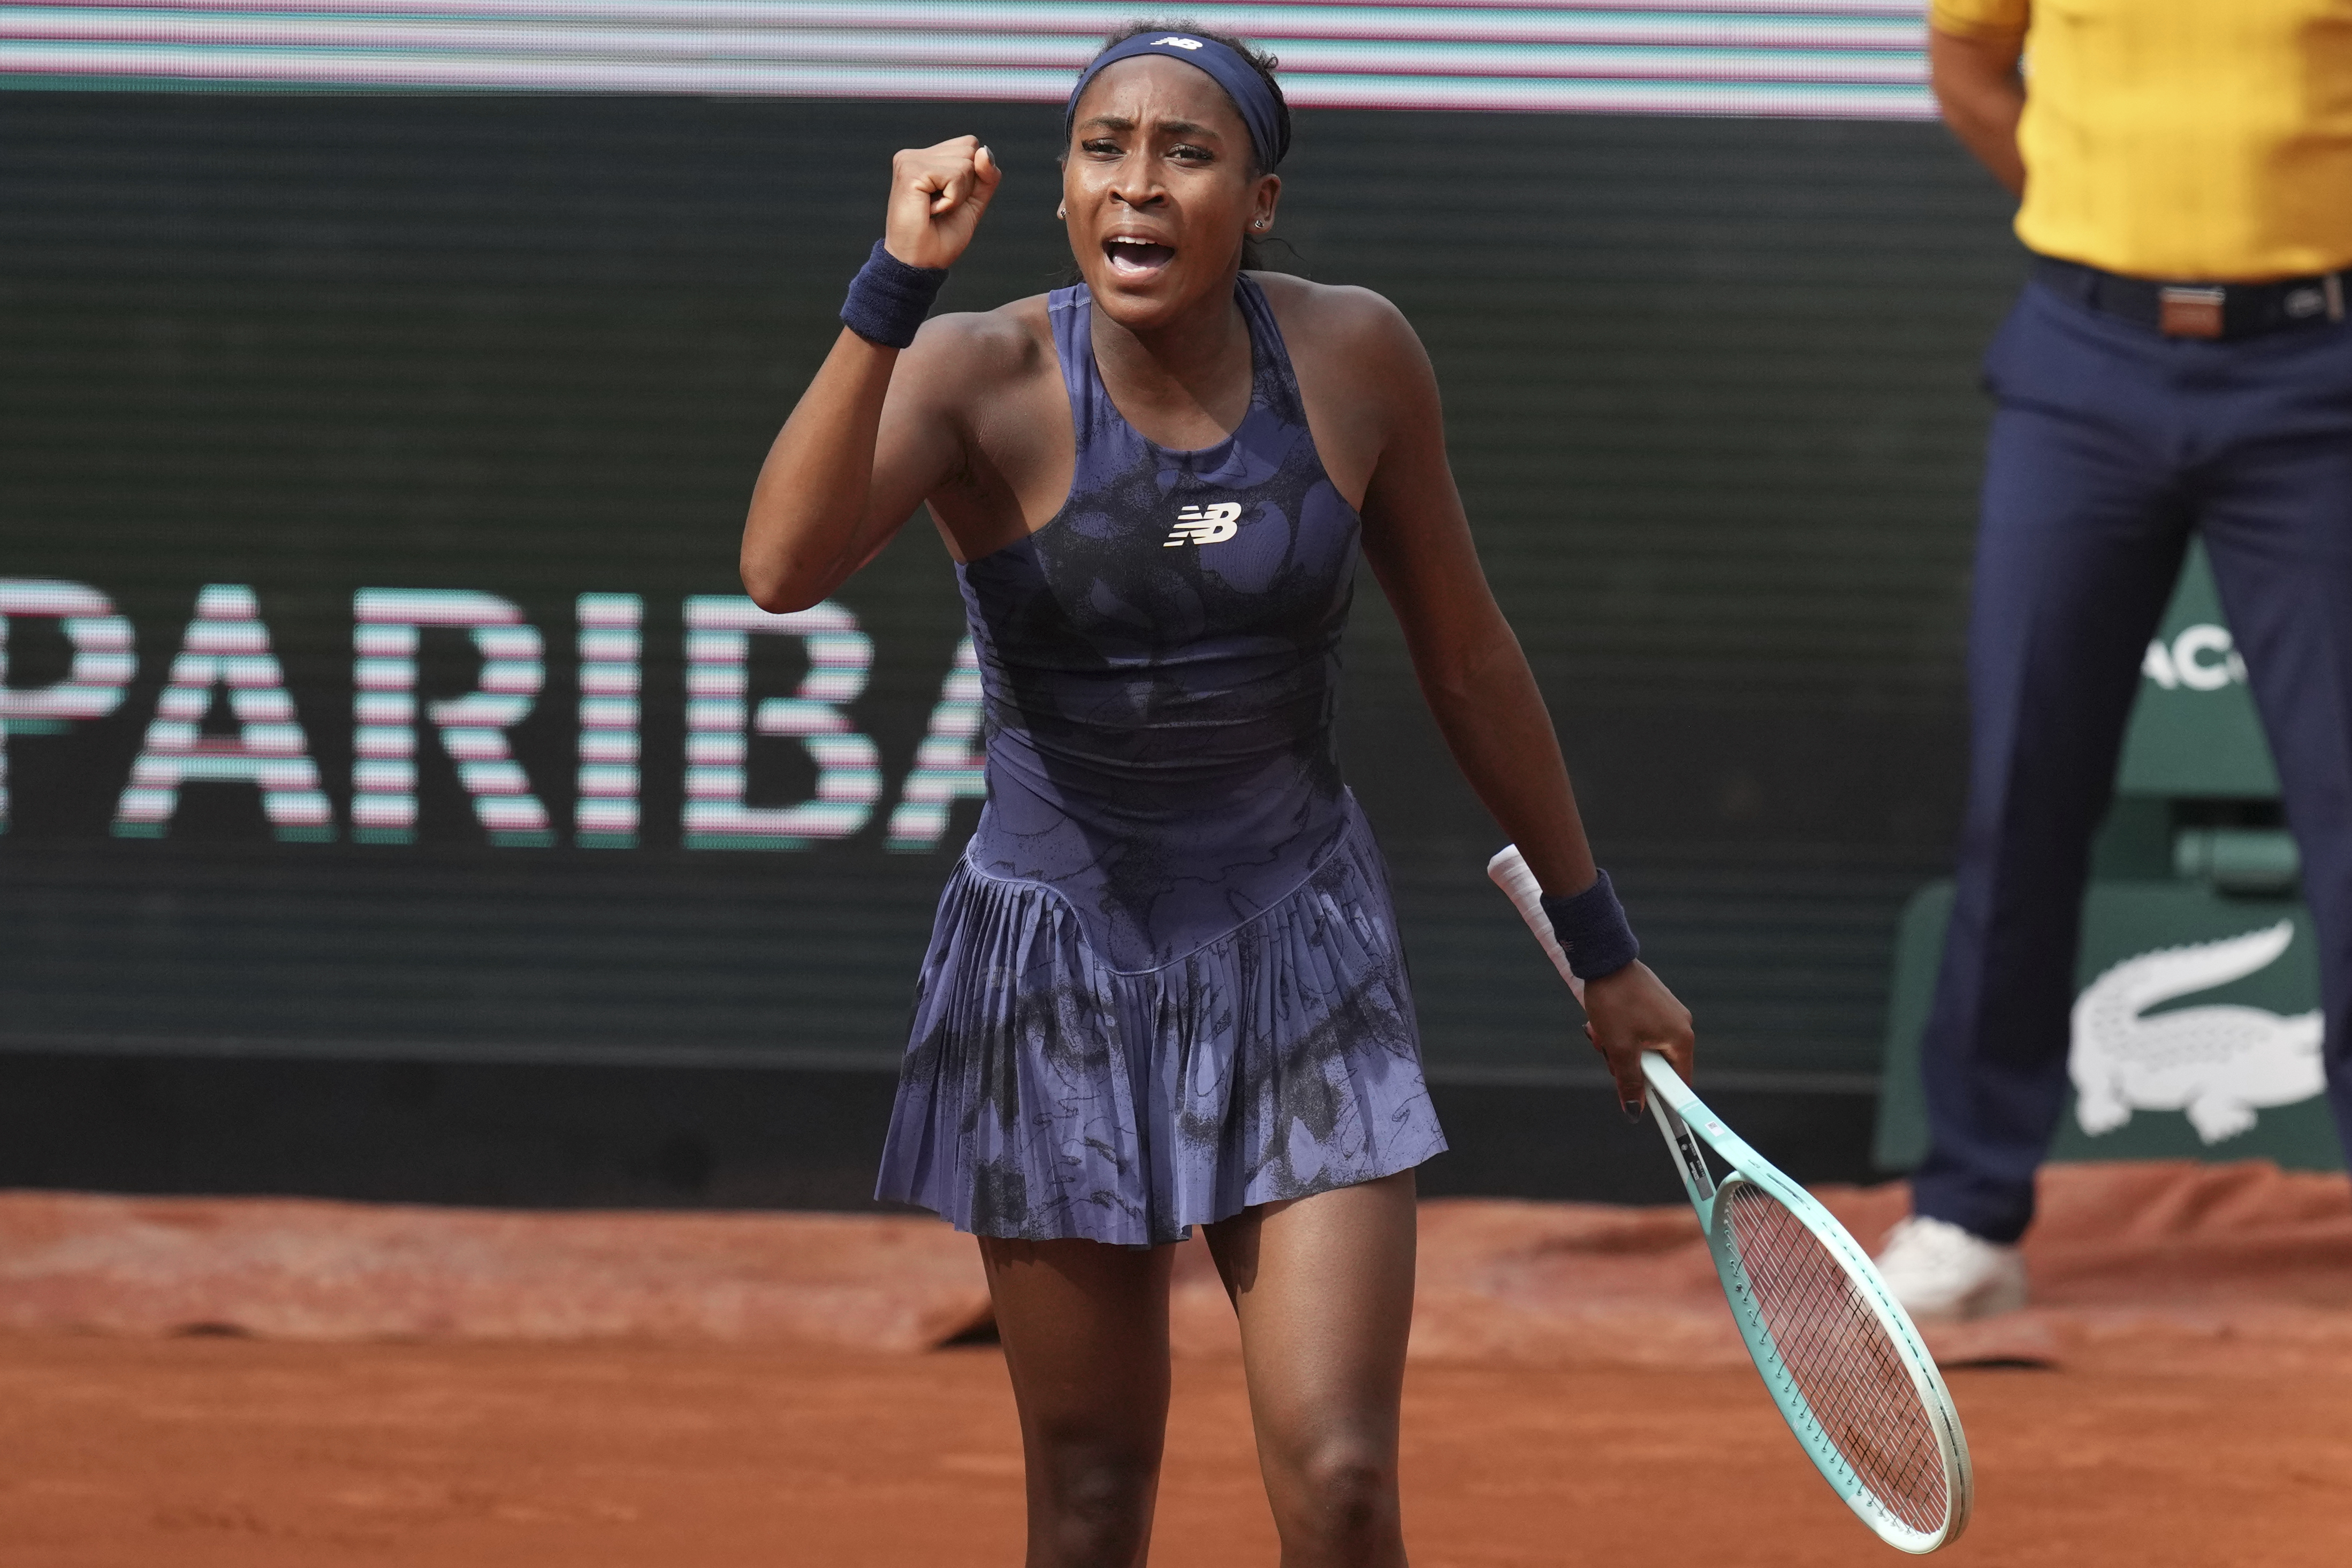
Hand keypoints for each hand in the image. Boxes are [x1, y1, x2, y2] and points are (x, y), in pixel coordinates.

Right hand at [884, 136, 1000, 270]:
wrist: (920, 263)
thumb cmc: (941, 237)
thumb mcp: (973, 202)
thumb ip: (986, 176)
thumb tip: (984, 150)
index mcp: (927, 158)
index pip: (970, 145)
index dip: (973, 176)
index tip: (949, 200)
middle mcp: (916, 155)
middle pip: (970, 149)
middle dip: (967, 185)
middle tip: (942, 207)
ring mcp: (910, 160)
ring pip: (965, 163)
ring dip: (958, 194)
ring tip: (935, 209)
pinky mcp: (911, 170)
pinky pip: (955, 176)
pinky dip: (952, 199)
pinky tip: (931, 210)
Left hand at [1578, 961, 1694, 1118]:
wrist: (1605, 959)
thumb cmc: (1615, 1001)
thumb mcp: (1619, 1049)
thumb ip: (1629, 1082)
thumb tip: (1635, 1110)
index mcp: (1681, 1038)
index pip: (1680, 1082)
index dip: (1665, 1099)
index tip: (1656, 1114)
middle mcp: (1680, 1026)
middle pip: (1657, 1066)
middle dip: (1629, 1065)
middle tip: (1609, 1052)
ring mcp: (1667, 1013)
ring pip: (1642, 1048)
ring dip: (1619, 1047)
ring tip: (1602, 1031)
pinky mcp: (1653, 1004)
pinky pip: (1638, 1031)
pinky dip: (1620, 1032)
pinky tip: (1603, 1021)